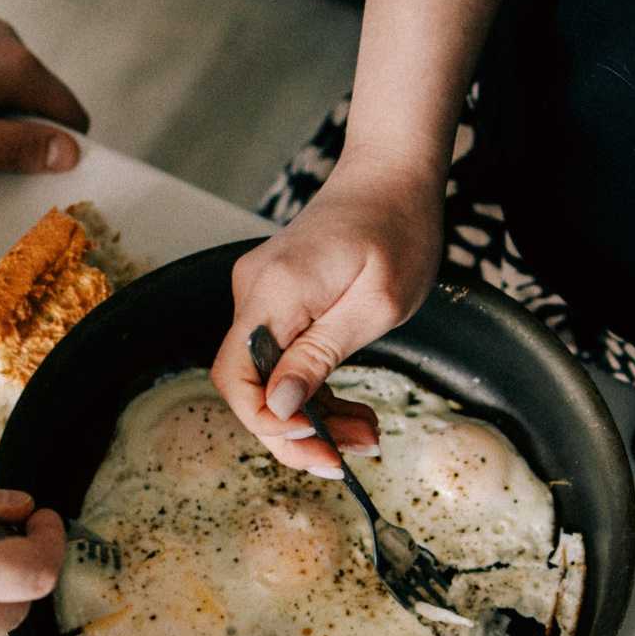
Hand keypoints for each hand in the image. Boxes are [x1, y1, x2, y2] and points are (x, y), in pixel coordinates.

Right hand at [216, 153, 445, 474]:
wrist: (394, 175)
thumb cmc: (397, 229)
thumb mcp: (374, 304)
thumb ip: (322, 355)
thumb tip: (279, 406)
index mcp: (274, 291)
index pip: (236, 376)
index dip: (266, 422)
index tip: (315, 443)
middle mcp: (255, 293)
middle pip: (249, 385)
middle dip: (295, 433)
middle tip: (347, 460)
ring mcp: (264, 297)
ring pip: (270, 379)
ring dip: (313, 417)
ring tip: (366, 438)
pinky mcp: (280, 301)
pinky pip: (285, 360)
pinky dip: (316, 391)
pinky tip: (353, 414)